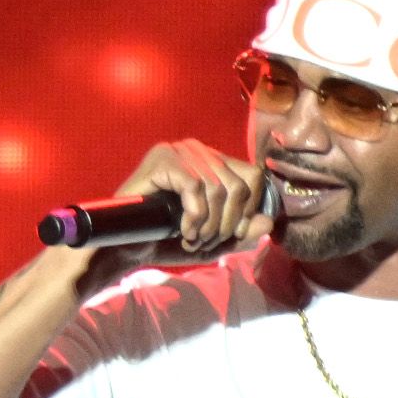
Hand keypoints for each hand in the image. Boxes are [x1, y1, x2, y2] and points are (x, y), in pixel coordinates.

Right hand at [71, 139, 274, 299]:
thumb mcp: (214, 241)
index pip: (253, 176)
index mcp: (213, 163)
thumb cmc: (167, 240)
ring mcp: (180, 151)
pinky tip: (182, 230)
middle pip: (239, 186)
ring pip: (218, 189)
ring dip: (208, 224)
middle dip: (226, 224)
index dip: (247, 211)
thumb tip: (269, 222)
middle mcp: (198, 151)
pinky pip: (195, 187)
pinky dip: (193, 216)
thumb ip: (242, 232)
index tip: (230, 235)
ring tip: (191, 238)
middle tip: (205, 241)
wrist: (128, 247)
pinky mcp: (163, 159)